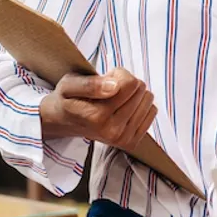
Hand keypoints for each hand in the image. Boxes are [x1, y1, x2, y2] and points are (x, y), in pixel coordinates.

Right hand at [39, 68, 156, 150]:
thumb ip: (90, 84)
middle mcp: (111, 130)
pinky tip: (123, 108)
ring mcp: (122, 138)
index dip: (119, 74)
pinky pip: (152, 112)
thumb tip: (114, 86)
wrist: (64, 122)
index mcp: (96, 116)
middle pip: (140, 89)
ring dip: (134, 94)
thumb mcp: (69, 85)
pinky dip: (140, 106)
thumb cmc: (68, 99)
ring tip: (114, 99)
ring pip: (148, 99)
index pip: (130, 83)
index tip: (106, 79)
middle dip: (126, 83)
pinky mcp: (131, 142)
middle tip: (109, 90)